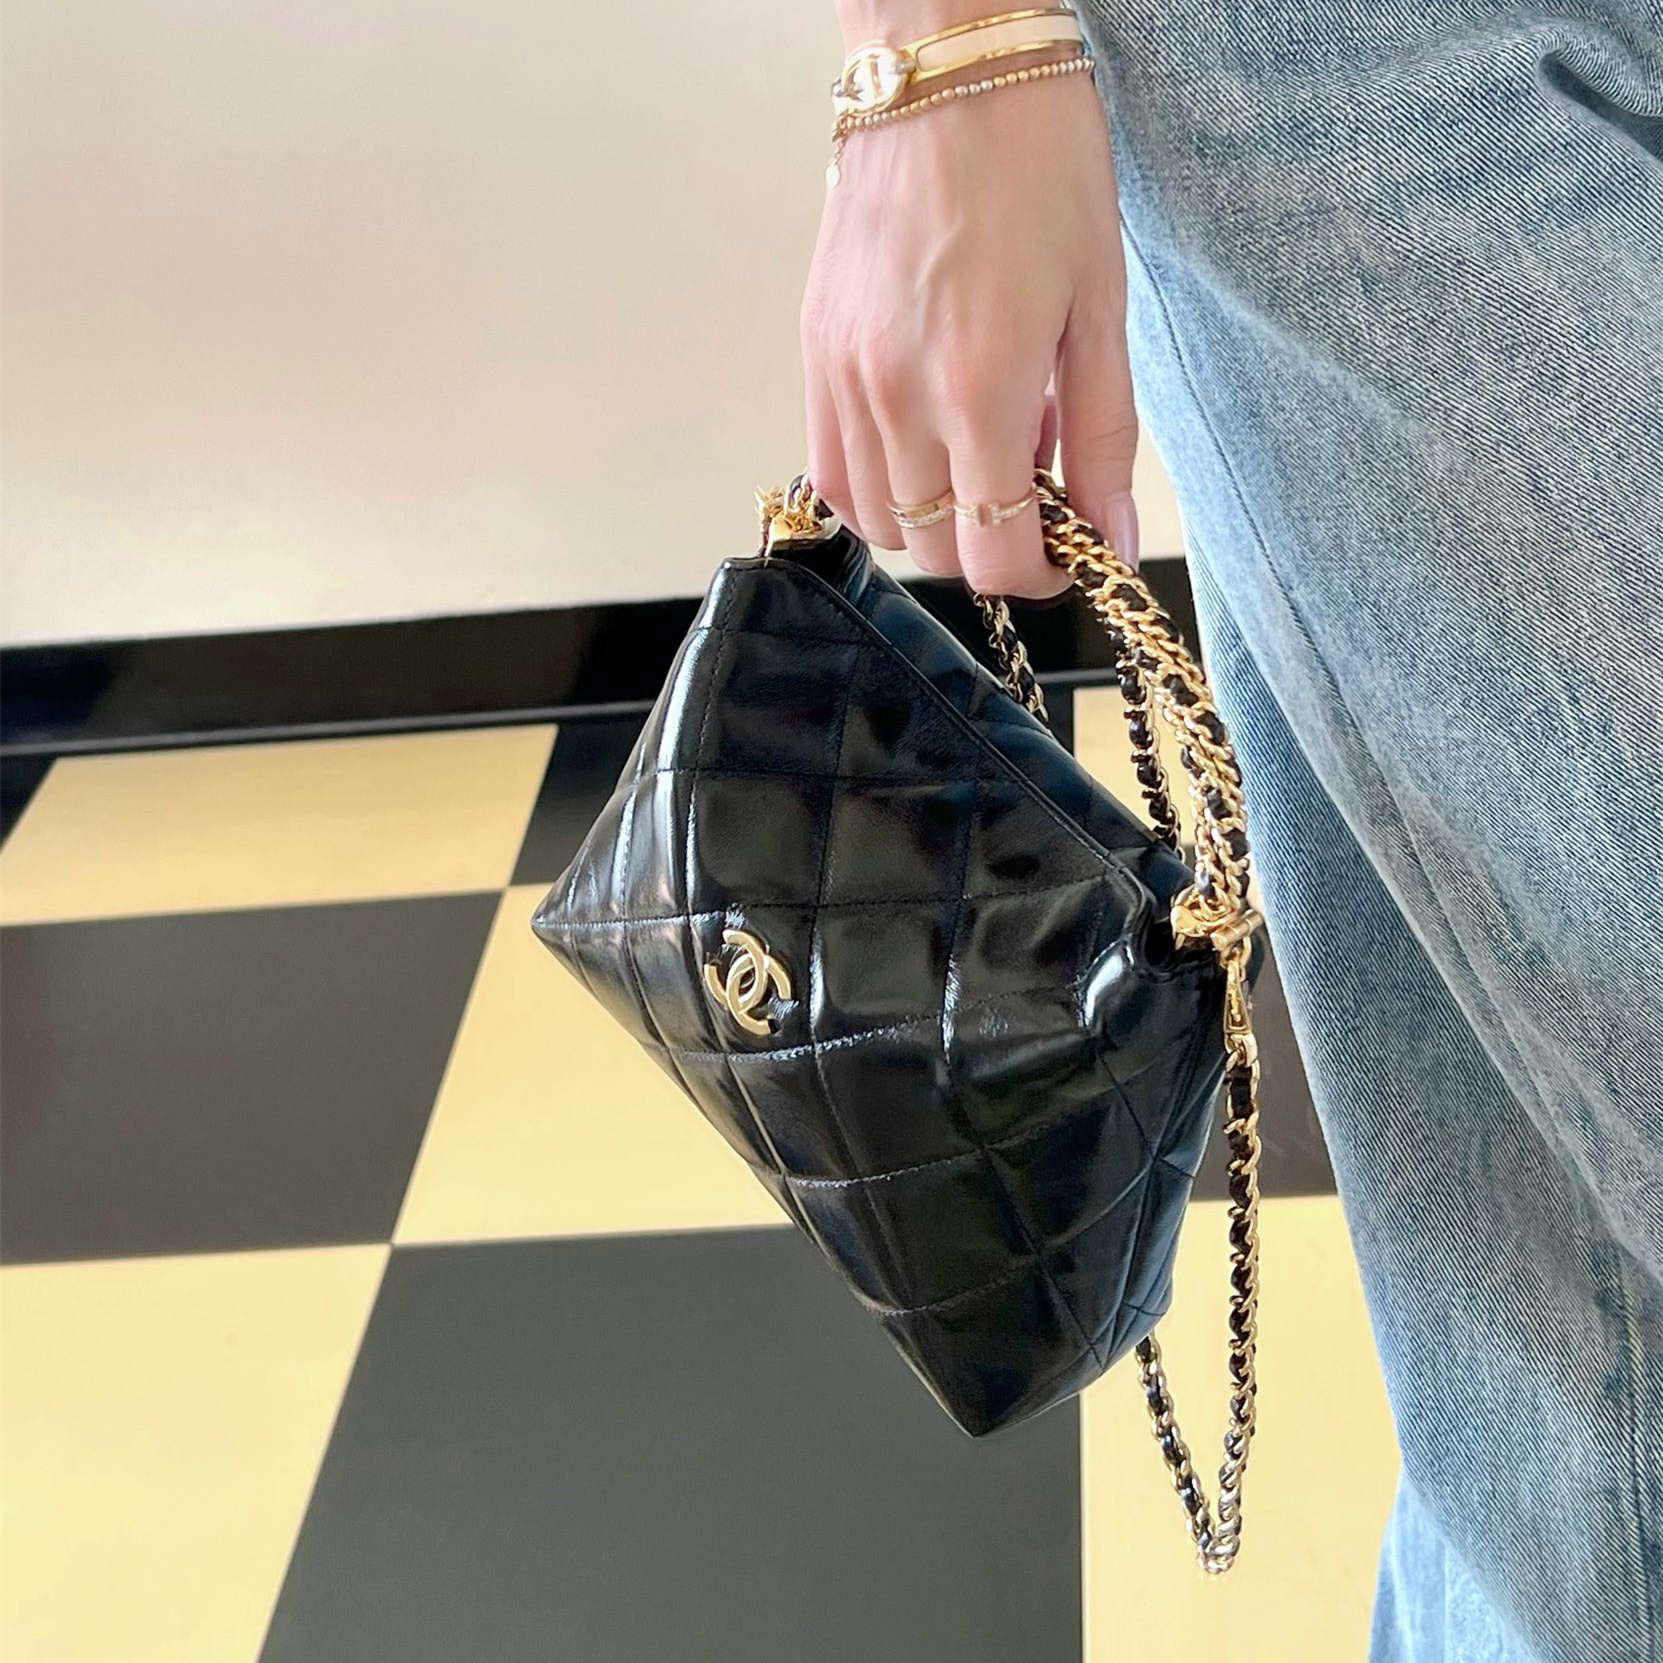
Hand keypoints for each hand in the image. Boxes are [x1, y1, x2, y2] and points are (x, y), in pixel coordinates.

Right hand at [800, 61, 1139, 597]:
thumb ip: (1103, 439)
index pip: (992, 554)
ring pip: (880, 522)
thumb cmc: (1038, 163)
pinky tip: (921, 446)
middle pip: (936, 549)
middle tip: (1034, 493)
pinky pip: (831, 472)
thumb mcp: (1100, 306)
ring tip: (979, 452)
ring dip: (936, 518)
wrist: (948, 66)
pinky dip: (877, 489)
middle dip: (992, 545)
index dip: (1037, 576)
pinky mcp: (816, 353)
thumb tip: (1112, 538)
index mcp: (979, 387)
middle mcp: (898, 397)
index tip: (1065, 556)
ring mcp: (845, 377)